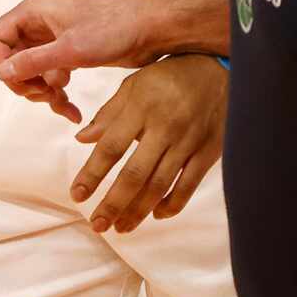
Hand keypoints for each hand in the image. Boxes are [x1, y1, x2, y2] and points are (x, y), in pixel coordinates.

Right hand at [0, 0, 173, 119]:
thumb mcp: (70, 50)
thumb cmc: (113, 29)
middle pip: (12, 57)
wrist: (152, 29)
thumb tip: (2, 73)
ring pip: (32, 71)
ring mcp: (54, 39)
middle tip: (44, 95)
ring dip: (42, 92)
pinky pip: (51, 76)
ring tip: (61, 102)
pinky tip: (72, 111)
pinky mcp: (70, 53)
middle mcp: (40, 23)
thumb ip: (33, 62)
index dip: (1, 62)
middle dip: (24, 82)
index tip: (19, 82)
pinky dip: (57, 93)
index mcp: (34, 12)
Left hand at [64, 54, 225, 232]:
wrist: (219, 68)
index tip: (77, 195)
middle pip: (134, 174)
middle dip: (113, 204)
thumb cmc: (170, 75)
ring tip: (120, 228)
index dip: (92, 174)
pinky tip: (155, 215)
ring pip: (160, 185)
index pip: (110, 148)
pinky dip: (172, 204)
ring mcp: (188, 142)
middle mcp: (164, 127)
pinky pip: (188, 185)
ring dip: (138, 211)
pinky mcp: (208, 152)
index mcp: (140, 108)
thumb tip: (82, 139)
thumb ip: (109, 114)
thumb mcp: (134, 84)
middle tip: (97, 224)